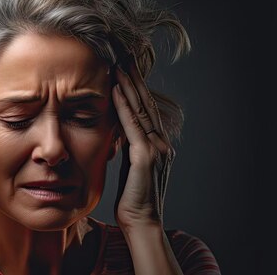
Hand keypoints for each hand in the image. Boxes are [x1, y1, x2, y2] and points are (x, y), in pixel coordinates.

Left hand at [112, 63, 174, 229]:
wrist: (142, 222)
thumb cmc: (132, 197)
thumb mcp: (129, 165)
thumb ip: (128, 145)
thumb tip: (117, 129)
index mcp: (157, 143)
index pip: (144, 108)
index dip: (135, 86)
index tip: (125, 65)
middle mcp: (161, 141)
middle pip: (146, 102)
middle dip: (134, 77)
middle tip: (125, 53)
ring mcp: (156, 148)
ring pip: (140, 109)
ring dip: (128, 85)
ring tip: (119, 63)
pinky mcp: (146, 157)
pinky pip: (133, 126)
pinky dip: (124, 106)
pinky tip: (115, 89)